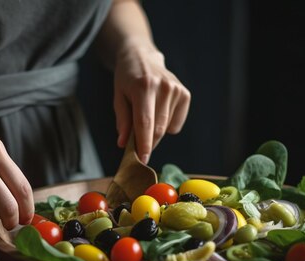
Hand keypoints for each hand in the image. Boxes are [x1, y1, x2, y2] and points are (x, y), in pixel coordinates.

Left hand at [113, 44, 190, 163]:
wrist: (142, 57)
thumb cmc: (127, 79)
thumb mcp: (118, 97)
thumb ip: (122, 121)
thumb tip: (123, 144)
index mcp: (143, 86)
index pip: (145, 122)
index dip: (144, 144)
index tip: (142, 160)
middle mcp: (163, 87)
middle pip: (157, 128)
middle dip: (148, 142)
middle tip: (137, 147)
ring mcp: (176, 90)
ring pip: (166, 128)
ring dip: (155, 132)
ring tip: (146, 116)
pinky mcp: (185, 94)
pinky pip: (176, 124)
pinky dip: (166, 125)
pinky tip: (159, 110)